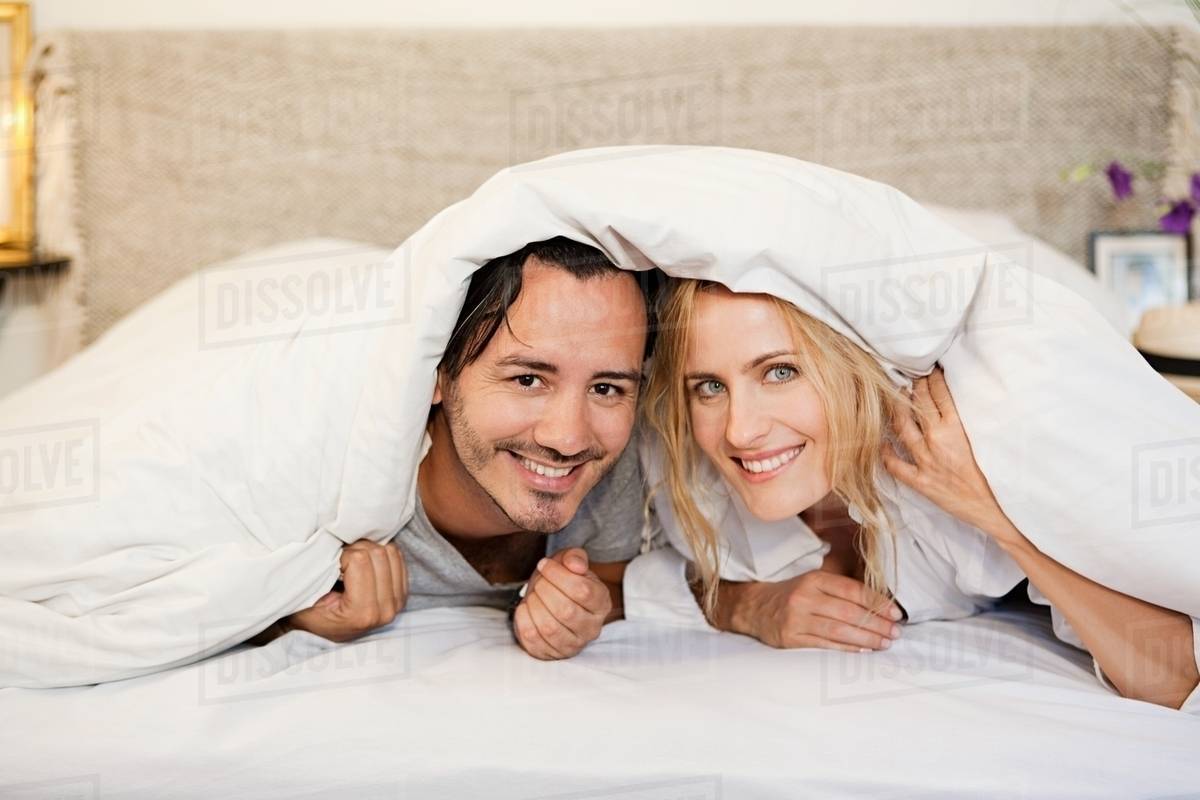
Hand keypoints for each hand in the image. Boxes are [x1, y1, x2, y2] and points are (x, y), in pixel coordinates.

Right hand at [285, 540, 407, 642]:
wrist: (320, 630)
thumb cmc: (308, 611)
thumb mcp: (307, 595)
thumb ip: (322, 572)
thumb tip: (334, 541)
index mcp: (361, 613)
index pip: (360, 559)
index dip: (343, 553)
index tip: (332, 562)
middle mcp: (385, 610)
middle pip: (379, 553)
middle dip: (357, 548)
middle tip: (342, 558)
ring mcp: (397, 604)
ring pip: (391, 552)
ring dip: (370, 549)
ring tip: (353, 562)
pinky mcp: (402, 596)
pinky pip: (399, 559)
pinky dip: (382, 555)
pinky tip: (367, 565)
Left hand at [512, 547, 611, 659]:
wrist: (554, 602)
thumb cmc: (564, 582)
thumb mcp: (572, 563)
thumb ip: (575, 557)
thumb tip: (574, 565)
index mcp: (601, 603)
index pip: (582, 591)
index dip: (558, 575)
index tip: (544, 565)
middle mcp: (591, 628)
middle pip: (566, 611)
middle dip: (544, 590)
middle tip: (539, 581)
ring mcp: (573, 645)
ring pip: (549, 628)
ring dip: (534, 605)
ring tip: (533, 594)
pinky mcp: (552, 654)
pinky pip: (533, 639)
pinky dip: (523, 620)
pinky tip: (525, 608)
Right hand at [730, 570, 902, 651]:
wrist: (753, 608)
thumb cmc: (792, 595)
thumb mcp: (812, 583)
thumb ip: (841, 590)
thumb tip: (880, 604)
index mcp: (813, 579)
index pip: (852, 590)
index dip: (877, 602)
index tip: (896, 613)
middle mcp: (804, 598)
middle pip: (849, 613)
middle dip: (876, 624)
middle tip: (896, 633)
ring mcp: (796, 620)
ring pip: (839, 632)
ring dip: (866, 639)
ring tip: (884, 643)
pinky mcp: (791, 639)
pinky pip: (825, 646)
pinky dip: (847, 650)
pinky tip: (863, 651)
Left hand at [882, 367, 1017, 543]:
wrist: (999, 509)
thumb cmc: (1000, 474)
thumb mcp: (989, 438)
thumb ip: (971, 419)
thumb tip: (960, 400)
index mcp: (956, 427)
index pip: (938, 393)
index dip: (932, 378)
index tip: (930, 371)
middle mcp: (937, 440)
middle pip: (917, 405)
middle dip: (914, 388)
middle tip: (912, 379)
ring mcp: (925, 461)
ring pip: (901, 428)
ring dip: (896, 411)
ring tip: (895, 401)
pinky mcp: (920, 481)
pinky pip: (894, 465)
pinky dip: (885, 452)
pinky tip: (882, 442)